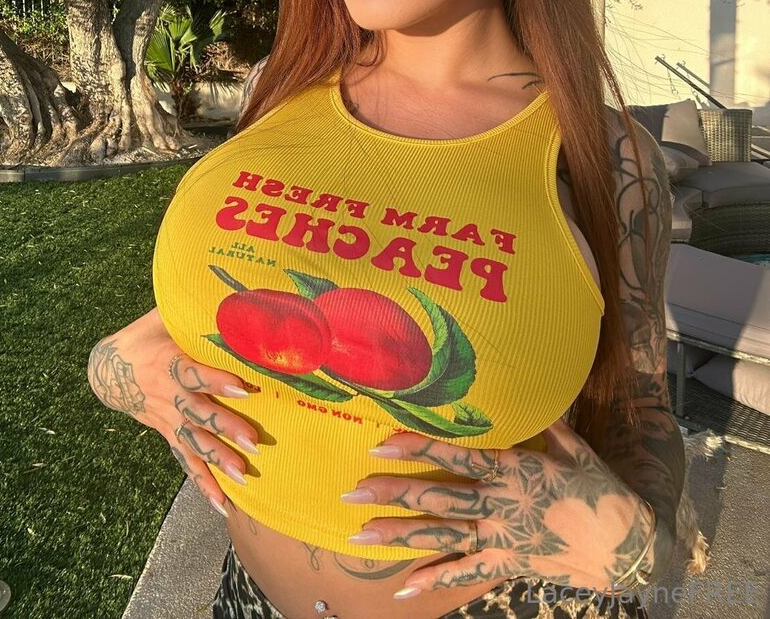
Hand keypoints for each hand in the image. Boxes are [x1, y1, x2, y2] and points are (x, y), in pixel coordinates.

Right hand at [88, 307, 258, 512]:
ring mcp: (168, 418)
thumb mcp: (163, 315)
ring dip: (219, 460)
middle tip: (254, 442)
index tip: (244, 386)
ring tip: (245, 476)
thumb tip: (229, 287)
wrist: (108, 368)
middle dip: (226, 428)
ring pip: (195, 442)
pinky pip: (186, 461)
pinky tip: (222, 505)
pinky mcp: (168, 433)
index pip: (194, 373)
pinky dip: (203, 484)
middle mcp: (168, 395)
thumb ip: (192, 308)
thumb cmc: (145, 333)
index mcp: (167, 361)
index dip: (216, 381)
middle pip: (199, 413)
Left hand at [343, 418, 653, 598]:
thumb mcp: (574, 447)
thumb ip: (546, 422)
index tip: (382, 443)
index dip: (418, 449)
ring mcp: (499, 538)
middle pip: (437, 497)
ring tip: (361, 536)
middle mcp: (498, 505)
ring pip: (440, 535)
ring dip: (399, 536)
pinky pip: (463, 572)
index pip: (455, 456)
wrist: (625, 546)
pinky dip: (433, 580)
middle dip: (392, 493)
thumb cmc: (599, 490)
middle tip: (352, 491)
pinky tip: (402, 588)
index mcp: (511, 470)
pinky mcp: (505, 565)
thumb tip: (530, 390)